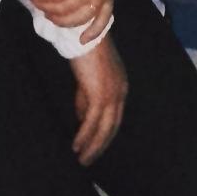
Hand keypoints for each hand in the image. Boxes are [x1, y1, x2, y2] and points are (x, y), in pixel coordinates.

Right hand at [69, 37, 126, 165]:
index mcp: (120, 86)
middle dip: (100, 146)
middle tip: (88, 160)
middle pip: (112, 127)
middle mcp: (120, 92)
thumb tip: (83, 119)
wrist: (83, 35)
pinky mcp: (99, 95)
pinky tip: (76, 146)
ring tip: (82, 160)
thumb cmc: (83, 51)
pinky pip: (92, 123)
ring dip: (92, 146)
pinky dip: (84, 136)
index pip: (114, 118)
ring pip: (104, 129)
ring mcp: (112, 94)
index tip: (94, 148)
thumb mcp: (86, 78)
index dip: (104, 135)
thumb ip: (86, 98)